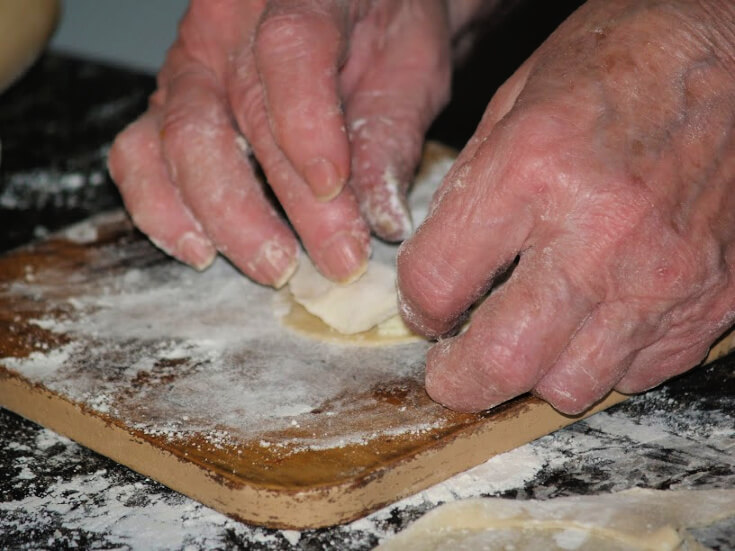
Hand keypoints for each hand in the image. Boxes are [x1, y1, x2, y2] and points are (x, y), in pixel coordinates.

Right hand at [108, 0, 465, 285]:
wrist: (350, 6)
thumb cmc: (382, 26)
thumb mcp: (410, 67)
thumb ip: (391, 134)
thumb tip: (381, 219)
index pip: (291, 50)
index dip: (308, 125)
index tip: (336, 189)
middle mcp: (230, 26)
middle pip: (238, 114)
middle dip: (288, 203)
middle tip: (334, 259)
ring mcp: (190, 66)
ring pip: (180, 142)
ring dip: (226, 217)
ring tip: (274, 264)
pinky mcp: (168, 106)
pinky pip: (138, 155)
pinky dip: (162, 209)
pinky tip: (202, 248)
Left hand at [398, 0, 734, 413]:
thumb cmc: (624, 60)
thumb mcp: (516, 101)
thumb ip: (470, 192)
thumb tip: (439, 269)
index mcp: (533, 170)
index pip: (439, 283)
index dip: (418, 306)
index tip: (426, 308)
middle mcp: (599, 235)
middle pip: (503, 361)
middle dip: (460, 380)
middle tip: (451, 371)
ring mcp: (664, 277)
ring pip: (571, 387)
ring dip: (534, 374)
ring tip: (528, 339)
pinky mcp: (713, 301)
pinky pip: (636, 372)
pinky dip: (602, 360)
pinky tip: (592, 320)